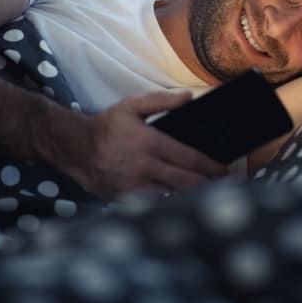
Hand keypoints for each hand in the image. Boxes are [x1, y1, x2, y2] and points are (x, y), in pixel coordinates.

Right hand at [38, 91, 228, 198]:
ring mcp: (134, 187)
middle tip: (225, 186)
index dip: (211, 167)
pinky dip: (170, 203)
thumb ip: (162, 100)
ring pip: (173, 197)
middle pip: (186, 183)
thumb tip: (189, 97)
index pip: (189, 158)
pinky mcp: (126, 200)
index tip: (225, 170)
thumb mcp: (132, 106)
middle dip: (209, 185)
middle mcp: (144, 167)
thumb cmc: (107, 126)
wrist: (76, 149)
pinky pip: (155, 205)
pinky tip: (182, 202)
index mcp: (149, 143)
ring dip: (192, 197)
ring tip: (209, 194)